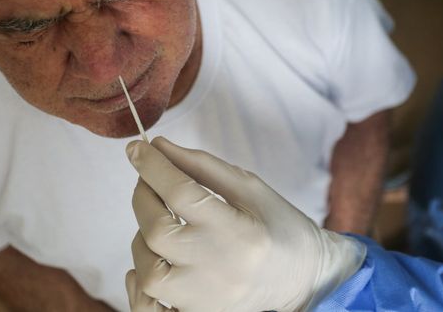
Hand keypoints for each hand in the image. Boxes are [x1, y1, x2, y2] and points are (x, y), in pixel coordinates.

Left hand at [125, 137, 364, 311]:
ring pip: (147, 272)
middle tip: (148, 181)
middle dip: (143, 197)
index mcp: (237, 232)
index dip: (152, 166)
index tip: (137, 148)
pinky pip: (148, 309)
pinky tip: (152, 260)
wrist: (305, 278)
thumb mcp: (250, 188)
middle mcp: (218, 271)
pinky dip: (137, 284)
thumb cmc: (280, 227)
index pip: (180, 193)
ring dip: (143, 238)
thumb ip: (203, 167)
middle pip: (157, 231)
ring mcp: (204, 301)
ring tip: (161, 222)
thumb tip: (159, 146)